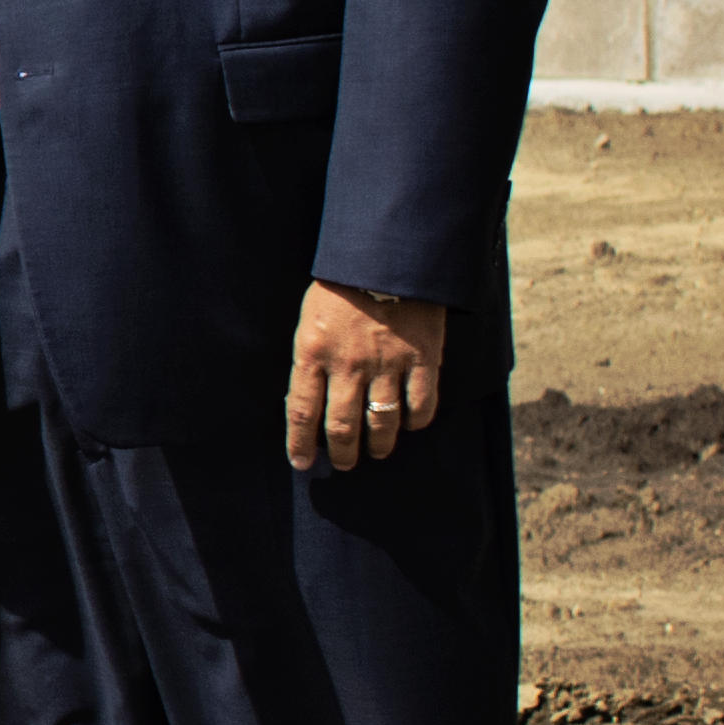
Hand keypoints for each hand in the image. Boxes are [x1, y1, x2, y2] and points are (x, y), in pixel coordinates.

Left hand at [285, 281, 447, 471]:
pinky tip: (410, 425)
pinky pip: (420, 405)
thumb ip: (309, 362)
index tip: (302, 464)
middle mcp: (348, 365)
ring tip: (377, 452)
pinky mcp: (422, 359)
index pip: (301, 412)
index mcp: (312, 353)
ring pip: (382, 423)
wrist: (386, 260)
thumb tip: (306, 403)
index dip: (300, 444)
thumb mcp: (308, 323)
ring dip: (379, 445)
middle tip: (345, 464)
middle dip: (343, 454)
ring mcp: (387, 364)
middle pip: (342, 427)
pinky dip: (415, 422)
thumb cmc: (339, 291)